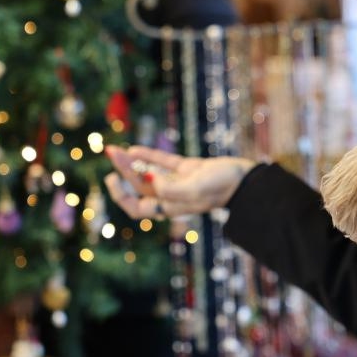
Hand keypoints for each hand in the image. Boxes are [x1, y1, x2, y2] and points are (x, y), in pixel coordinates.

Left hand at [104, 145, 255, 218]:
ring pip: (148, 173)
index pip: (137, 208)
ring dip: (132, 162)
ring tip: (117, 149)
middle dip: (123, 170)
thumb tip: (150, 180)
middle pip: (139, 185)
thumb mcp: (196, 189)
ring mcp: (179, 182)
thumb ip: (172, 189)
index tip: (111, 180)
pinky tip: (135, 148)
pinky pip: (163, 162)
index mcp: (171, 206)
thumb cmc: (223, 187)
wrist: (246, 180)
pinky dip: (148, 156)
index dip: (120, 197)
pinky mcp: (188, 169)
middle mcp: (172, 196)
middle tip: (111, 152)